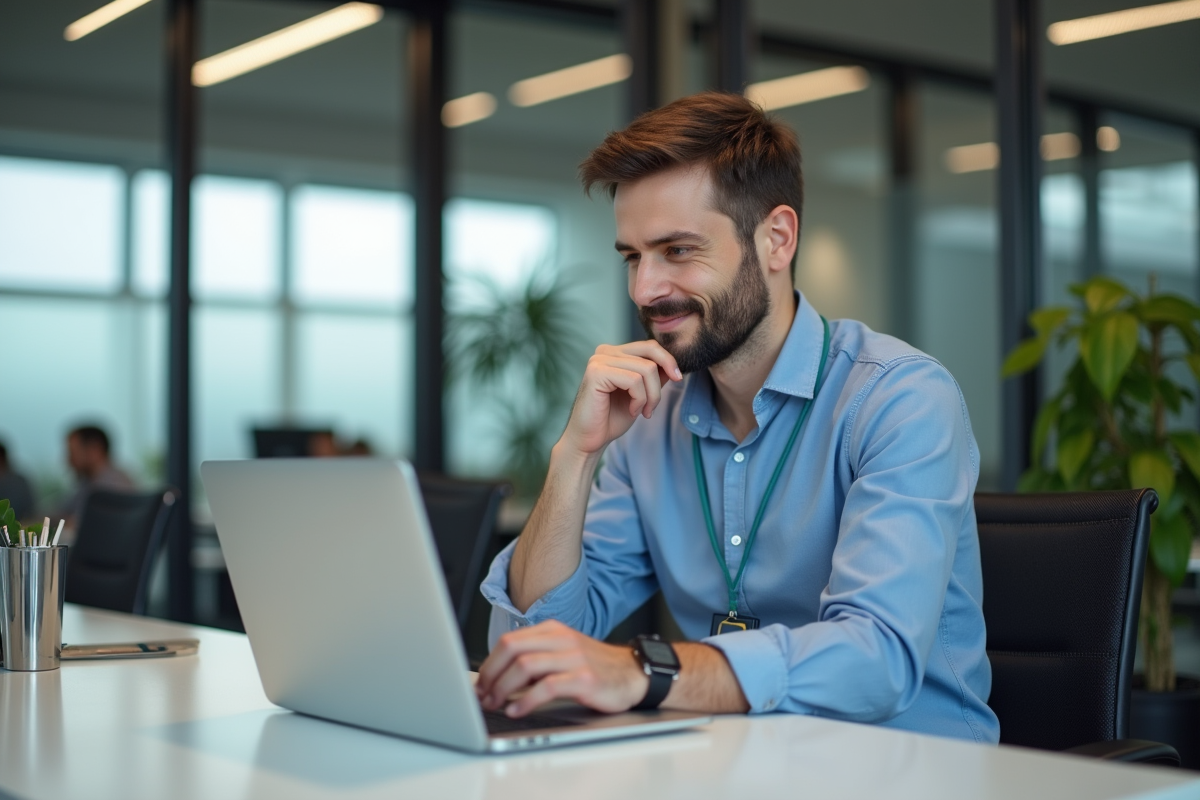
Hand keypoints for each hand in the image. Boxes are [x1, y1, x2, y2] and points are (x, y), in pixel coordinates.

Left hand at [475, 620, 649, 716]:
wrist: (633, 673)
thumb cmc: (595, 667)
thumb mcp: (562, 655)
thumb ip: (534, 661)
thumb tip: (498, 679)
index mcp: (552, 631)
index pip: (509, 641)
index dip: (489, 664)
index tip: (480, 685)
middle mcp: (561, 639)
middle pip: (512, 649)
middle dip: (491, 674)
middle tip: (483, 696)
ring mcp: (573, 657)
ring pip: (525, 666)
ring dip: (503, 688)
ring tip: (496, 704)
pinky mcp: (584, 678)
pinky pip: (547, 686)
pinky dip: (526, 701)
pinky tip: (517, 711)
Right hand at [561, 341, 682, 456]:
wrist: (590, 440)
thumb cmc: (612, 418)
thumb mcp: (641, 394)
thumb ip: (653, 376)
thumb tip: (673, 365)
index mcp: (614, 353)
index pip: (649, 346)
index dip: (668, 360)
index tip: (677, 379)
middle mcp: (605, 352)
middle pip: (650, 353)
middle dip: (659, 383)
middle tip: (655, 405)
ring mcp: (599, 360)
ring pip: (646, 369)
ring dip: (651, 395)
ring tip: (643, 411)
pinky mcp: (596, 372)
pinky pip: (634, 381)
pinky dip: (639, 399)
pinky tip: (632, 411)